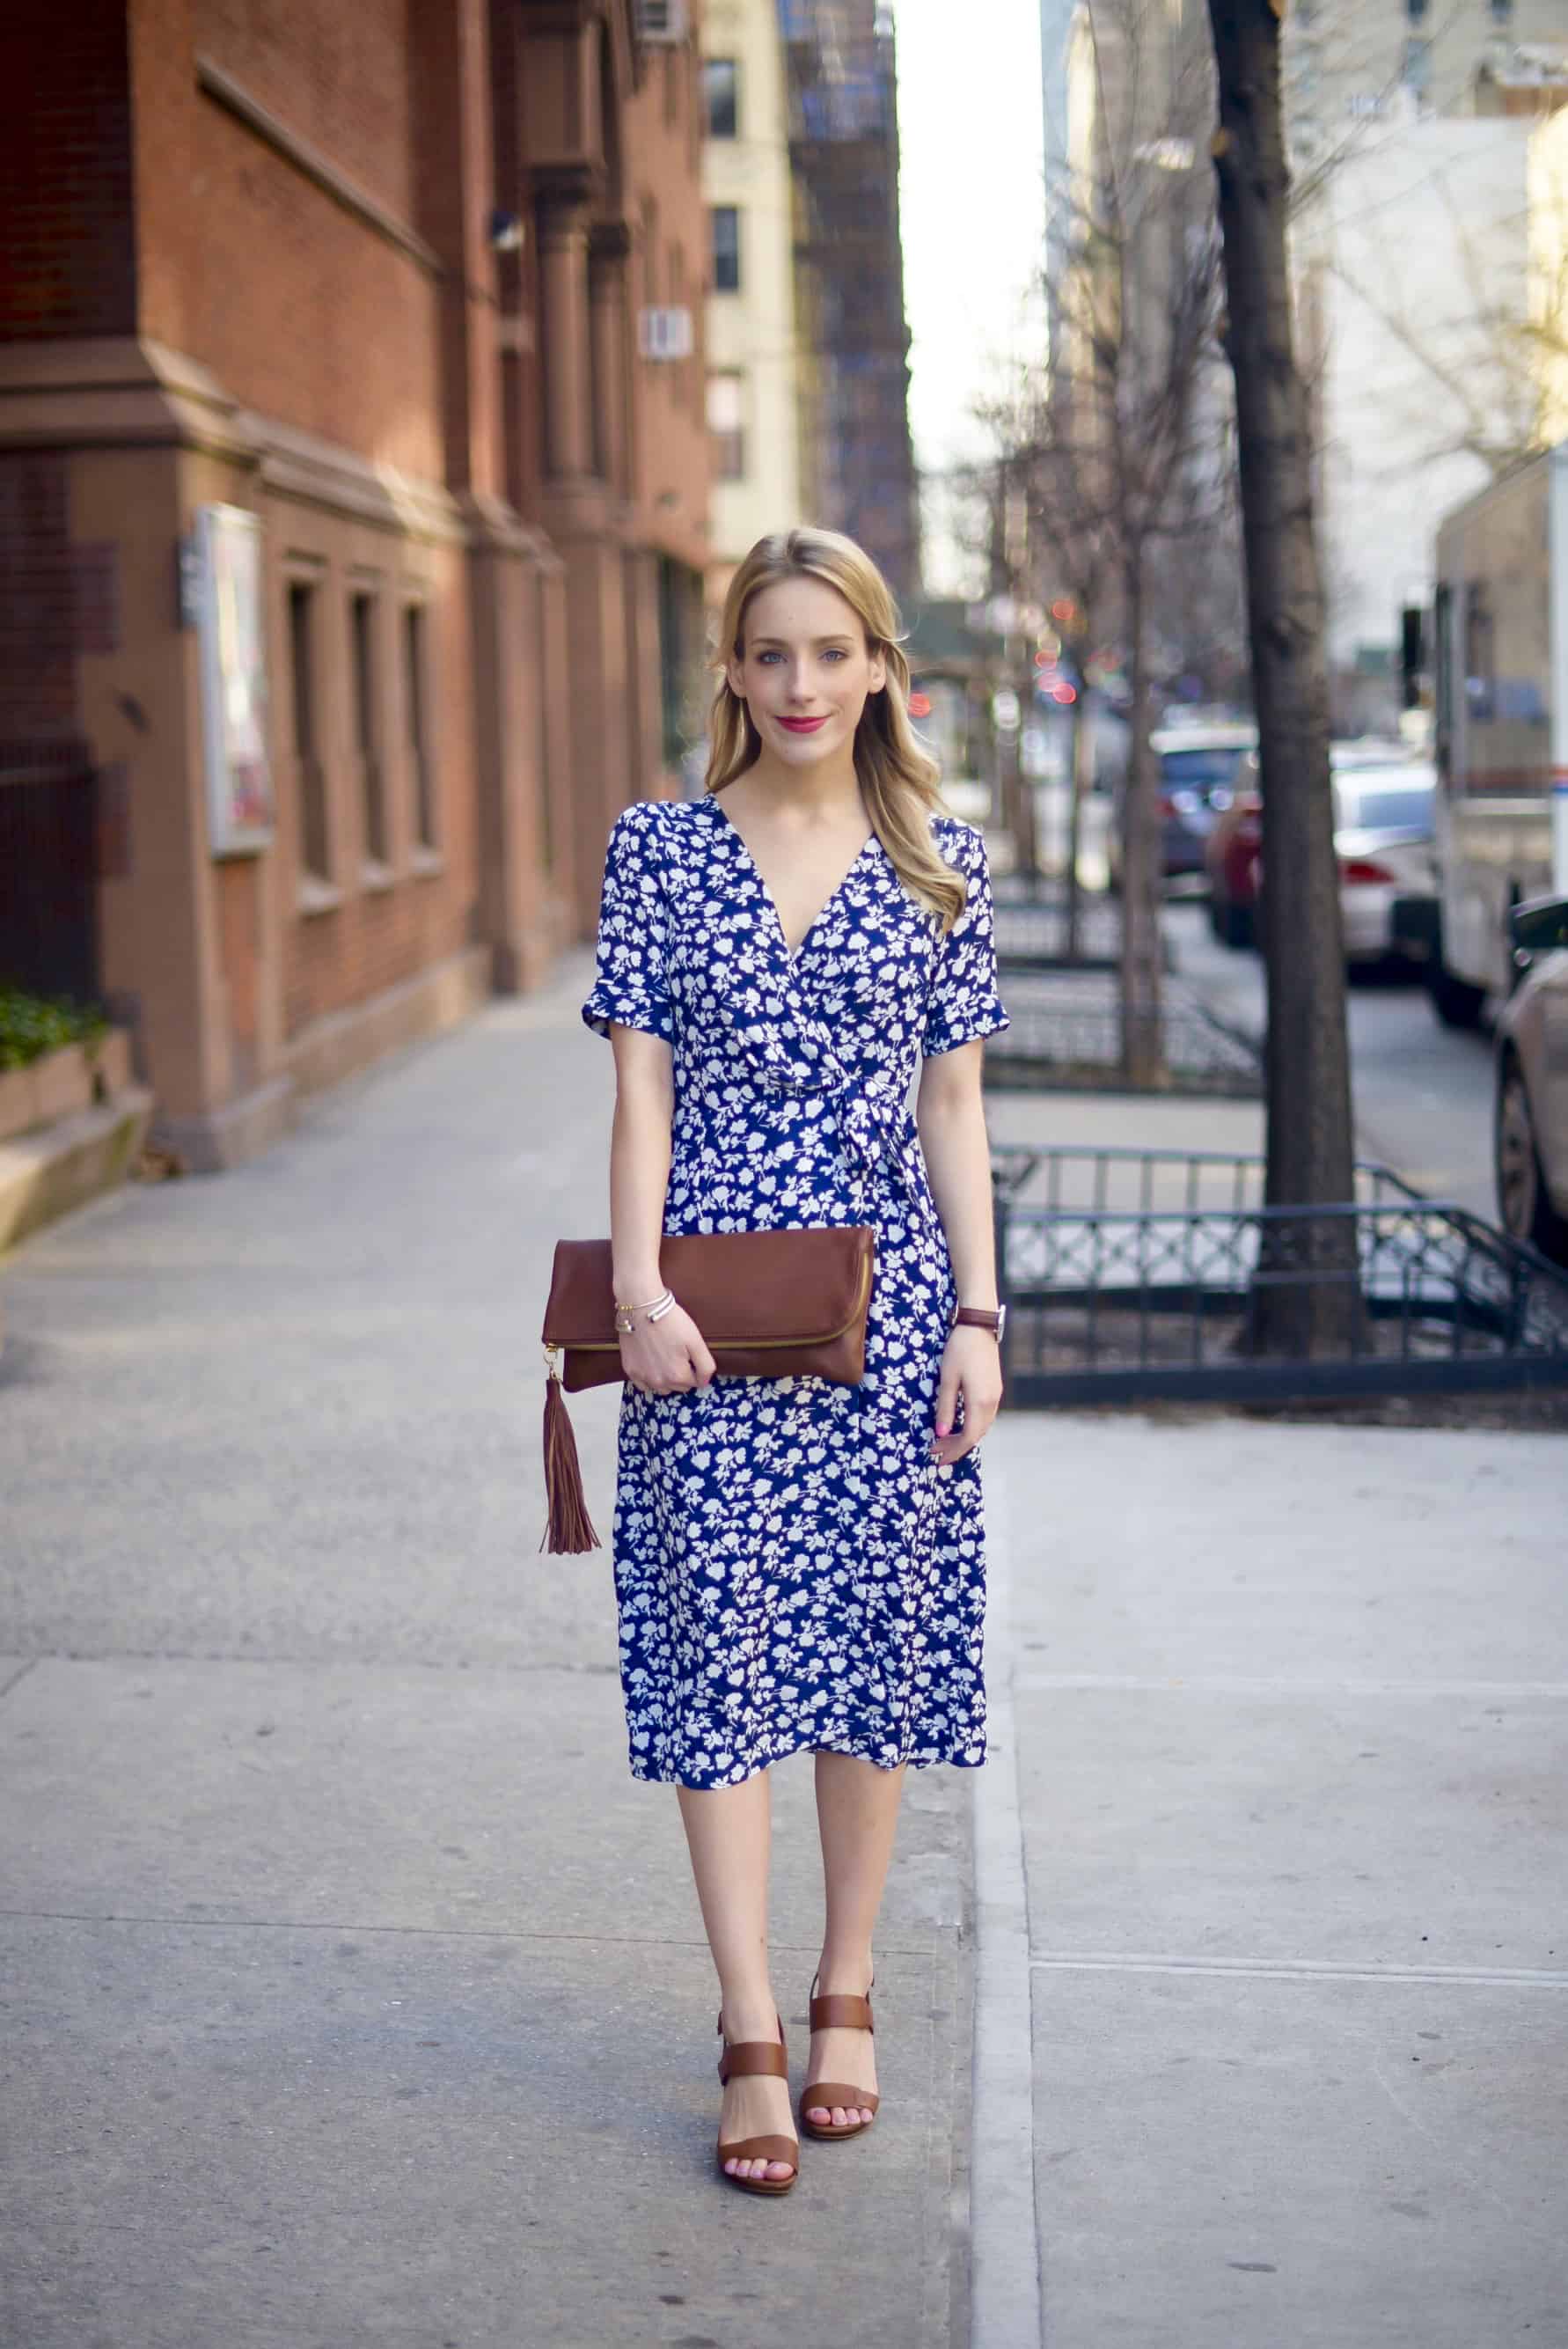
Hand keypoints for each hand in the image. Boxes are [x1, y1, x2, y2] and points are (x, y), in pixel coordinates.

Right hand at [620, 1301, 715, 1396]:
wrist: (642, 1306)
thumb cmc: (670, 1320)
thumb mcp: (697, 1341)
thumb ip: (705, 1366)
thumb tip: (704, 1383)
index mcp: (678, 1375)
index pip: (695, 1382)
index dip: (695, 1368)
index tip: (689, 1353)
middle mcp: (660, 1382)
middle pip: (679, 1387)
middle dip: (681, 1374)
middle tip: (677, 1353)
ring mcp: (643, 1377)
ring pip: (662, 1388)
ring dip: (666, 1379)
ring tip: (664, 1357)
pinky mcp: (630, 1370)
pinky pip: (643, 1385)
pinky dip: (649, 1378)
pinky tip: (651, 1362)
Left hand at [931, 1326, 1002, 1464]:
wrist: (979, 1326)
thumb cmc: (959, 1350)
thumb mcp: (947, 1379)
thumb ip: (945, 1408)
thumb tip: (941, 1434)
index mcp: (980, 1402)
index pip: (969, 1437)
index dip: (954, 1450)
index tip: (938, 1457)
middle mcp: (992, 1402)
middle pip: (977, 1434)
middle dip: (957, 1446)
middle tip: (937, 1451)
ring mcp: (996, 1395)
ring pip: (983, 1426)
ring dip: (965, 1437)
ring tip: (945, 1441)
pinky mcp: (995, 1388)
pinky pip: (985, 1416)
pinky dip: (972, 1425)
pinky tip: (960, 1424)